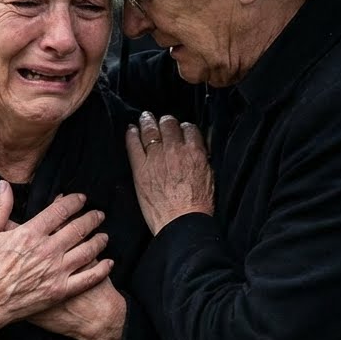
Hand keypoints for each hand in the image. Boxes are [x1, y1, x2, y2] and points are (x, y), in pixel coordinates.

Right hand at [0, 207, 125, 339]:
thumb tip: (4, 185)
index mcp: (29, 234)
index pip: (60, 211)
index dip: (74, 202)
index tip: (82, 199)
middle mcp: (46, 250)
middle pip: (78, 229)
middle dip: (92, 219)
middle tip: (99, 214)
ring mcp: (55, 272)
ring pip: (87, 251)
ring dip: (99, 241)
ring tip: (105, 236)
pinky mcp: (59, 291)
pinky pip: (87, 278)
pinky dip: (101, 269)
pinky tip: (108, 263)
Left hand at [125, 112, 214, 233]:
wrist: (181, 221)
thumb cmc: (198, 204)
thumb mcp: (210, 176)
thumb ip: (204, 157)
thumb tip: (202, 145)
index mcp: (195, 151)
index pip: (189, 129)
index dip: (184, 128)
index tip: (181, 130)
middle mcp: (175, 150)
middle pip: (169, 125)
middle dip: (166, 122)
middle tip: (162, 121)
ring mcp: (155, 158)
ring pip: (150, 130)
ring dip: (148, 122)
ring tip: (145, 118)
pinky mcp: (140, 168)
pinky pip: (133, 145)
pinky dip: (131, 135)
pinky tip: (130, 129)